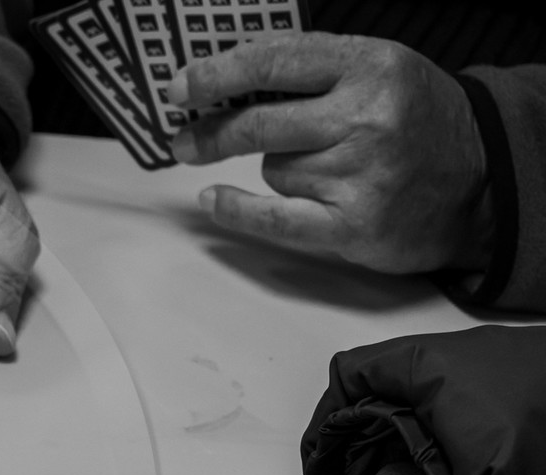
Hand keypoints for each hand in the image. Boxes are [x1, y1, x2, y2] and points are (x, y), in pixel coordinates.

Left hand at [168, 33, 491, 273]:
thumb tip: (226, 77)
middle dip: (213, 133)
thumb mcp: (376, 73)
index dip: (218, 74)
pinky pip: (273, 217)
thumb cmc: (414, 123)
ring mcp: (361, 173)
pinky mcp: (353, 224)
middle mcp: (368, 117)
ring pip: (273, 169)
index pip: (275, 62)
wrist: (481, 184)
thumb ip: (311, 70)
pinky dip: (238, 209)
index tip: (181, 86)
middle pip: (259, 123)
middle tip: (184, 140)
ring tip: (322, 170)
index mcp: (371, 66)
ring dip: (279, 170)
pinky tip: (215, 199)